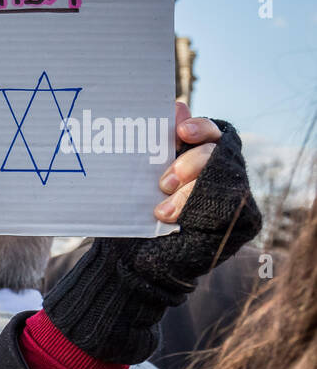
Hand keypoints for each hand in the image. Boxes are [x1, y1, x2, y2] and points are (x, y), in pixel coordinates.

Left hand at [44, 106, 260, 363]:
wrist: (127, 264)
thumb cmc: (130, 217)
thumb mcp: (136, 178)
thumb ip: (154, 144)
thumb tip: (175, 105)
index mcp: (198, 159)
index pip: (214, 132)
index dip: (201, 126)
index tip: (180, 130)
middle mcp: (220, 175)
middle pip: (223, 151)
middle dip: (194, 162)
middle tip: (163, 181)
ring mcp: (233, 198)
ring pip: (227, 179)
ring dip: (191, 191)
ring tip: (161, 210)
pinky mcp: (241, 223)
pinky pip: (231, 207)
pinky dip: (200, 209)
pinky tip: (174, 220)